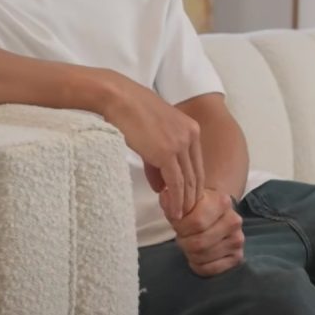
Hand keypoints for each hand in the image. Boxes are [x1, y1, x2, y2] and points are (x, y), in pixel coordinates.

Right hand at [99, 71, 204, 219]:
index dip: (191, 184)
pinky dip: (175, 199)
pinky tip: (172, 210)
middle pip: (196, 174)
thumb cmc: (129, 111)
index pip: (196, 164)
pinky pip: (176, 183)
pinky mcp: (167, 154)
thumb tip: (160, 184)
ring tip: (178, 216)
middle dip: (191, 196)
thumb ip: (158, 158)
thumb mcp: (151, 132)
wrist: (118, 98)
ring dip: (184, 201)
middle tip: (185, 213)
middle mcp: (191, 136)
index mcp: (190, 129)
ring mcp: (180, 144)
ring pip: (188, 181)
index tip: (185, 198)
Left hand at [171, 188, 244, 276]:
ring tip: (189, 244)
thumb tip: (167, 202)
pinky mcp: (237, 257)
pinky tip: (196, 256)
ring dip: (189, 253)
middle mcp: (234, 221)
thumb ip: (173, 202)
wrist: (215, 214)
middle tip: (181, 236)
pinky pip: (210, 269)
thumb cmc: (195, 208)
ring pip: (203, 256)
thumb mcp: (183, 200)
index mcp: (222, 202)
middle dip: (183, 241)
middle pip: (198, 243)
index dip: (180, 227)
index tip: (176, 224)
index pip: (196, 222)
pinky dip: (197, 265)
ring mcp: (237, 240)